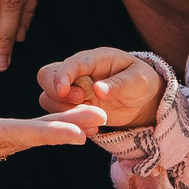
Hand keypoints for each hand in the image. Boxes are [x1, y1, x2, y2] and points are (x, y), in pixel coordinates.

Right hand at [0, 96, 104, 185]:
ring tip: (91, 118)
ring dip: (52, 127)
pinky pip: (0, 135)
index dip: (39, 134)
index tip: (76, 133)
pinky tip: (51, 127)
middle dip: (60, 129)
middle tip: (104, 117)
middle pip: (19, 138)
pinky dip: (30, 129)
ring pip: (14, 136)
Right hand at [35, 47, 163, 130]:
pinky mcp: (73, 108)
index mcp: (94, 59)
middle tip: (81, 102)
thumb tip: (99, 90)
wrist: (142, 101)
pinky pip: (58, 116)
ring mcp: (73, 91)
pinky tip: (92, 129)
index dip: (62, 76)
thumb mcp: (138, 80)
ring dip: (64, 112)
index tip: (63, 91)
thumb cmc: (142, 82)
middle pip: (46, 75)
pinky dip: (71, 124)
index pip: (69, 63)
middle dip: (56, 92)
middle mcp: (78, 73)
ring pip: (48, 98)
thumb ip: (119, 83)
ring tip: (93, 120)